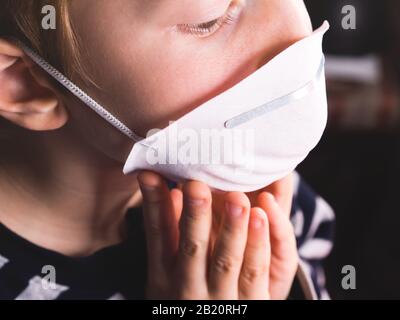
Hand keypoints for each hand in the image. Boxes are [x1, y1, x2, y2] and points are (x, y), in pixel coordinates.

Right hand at [137, 171, 297, 299]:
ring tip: (236, 199)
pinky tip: (261, 216)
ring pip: (227, 260)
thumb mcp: (167, 273)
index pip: (157, 235)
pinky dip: (258, 244)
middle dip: (194, 215)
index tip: (150, 174)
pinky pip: (255, 272)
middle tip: (196, 185)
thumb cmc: (184, 297)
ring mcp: (220, 296)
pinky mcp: (250, 303)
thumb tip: (171, 192)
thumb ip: (169, 233)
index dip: (154, 205)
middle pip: (191, 247)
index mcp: (164, 275)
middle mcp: (189, 286)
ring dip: (232, 228)